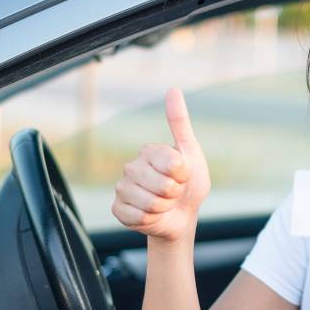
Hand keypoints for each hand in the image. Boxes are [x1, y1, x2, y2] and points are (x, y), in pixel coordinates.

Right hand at [112, 88, 210, 243]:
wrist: (182, 216)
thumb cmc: (189, 184)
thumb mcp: (191, 153)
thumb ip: (180, 123)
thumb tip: (173, 89)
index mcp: (148, 151)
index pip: (171, 163)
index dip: (183, 175)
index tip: (183, 175)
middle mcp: (131, 167)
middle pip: (160, 185)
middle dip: (174, 194)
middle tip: (173, 193)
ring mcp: (123, 188)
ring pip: (148, 203)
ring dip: (163, 208)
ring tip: (163, 204)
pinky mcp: (118, 209)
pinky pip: (135, 216)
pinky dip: (149, 220)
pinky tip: (151, 215)